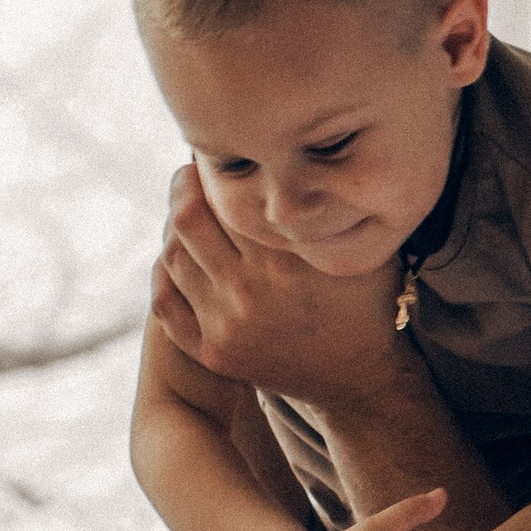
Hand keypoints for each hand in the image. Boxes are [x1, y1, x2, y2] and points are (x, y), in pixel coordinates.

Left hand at [151, 166, 399, 406]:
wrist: (359, 377)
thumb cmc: (365, 300)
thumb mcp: (356, 247)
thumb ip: (327, 208)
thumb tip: (292, 152)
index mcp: (285, 260)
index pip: (226, 196)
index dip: (215, 167)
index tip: (219, 154)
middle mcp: (250, 292)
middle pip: (186, 220)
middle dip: (183, 188)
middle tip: (192, 174)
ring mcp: (226, 326)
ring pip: (171, 257)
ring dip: (174, 228)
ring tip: (189, 212)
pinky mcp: (212, 352)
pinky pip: (165, 300)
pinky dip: (165, 272)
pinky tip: (182, 256)